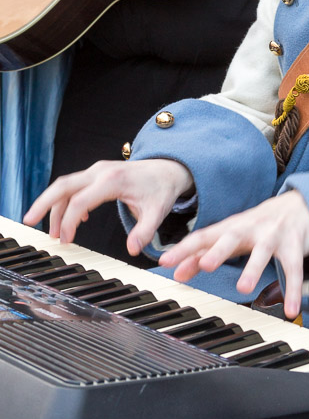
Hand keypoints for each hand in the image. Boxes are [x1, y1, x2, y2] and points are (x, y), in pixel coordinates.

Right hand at [23, 159, 192, 255]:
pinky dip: (67, 202)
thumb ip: (144, 231)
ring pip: (66, 185)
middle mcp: (101, 172)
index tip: (65, 240)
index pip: (79, 200)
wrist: (170, 168)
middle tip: (29, 221)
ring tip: (52, 231)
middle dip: (43, 203)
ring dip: (54, 205)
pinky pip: (75, 186)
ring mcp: (98, 171)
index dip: (68, 222)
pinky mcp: (98, 173)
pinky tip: (75, 220)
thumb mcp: (158, 211)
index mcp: (112, 180)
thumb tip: (133, 250)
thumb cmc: (162, 188)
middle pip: (63, 185)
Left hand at [158, 191, 308, 319]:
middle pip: (232, 237)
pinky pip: (294, 269)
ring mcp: (273, 235)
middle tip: (205, 264)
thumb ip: (203, 254)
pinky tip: (290, 310)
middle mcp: (250, 228)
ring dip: (253, 268)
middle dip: (219, 250)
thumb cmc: (257, 225)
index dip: (184, 248)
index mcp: (231, 227)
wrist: (299, 204)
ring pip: (263, 251)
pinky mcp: (294, 245)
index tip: (165, 261)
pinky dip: (293, 289)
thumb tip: (177, 273)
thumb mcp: (230, 236)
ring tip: (244, 289)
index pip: (204, 236)